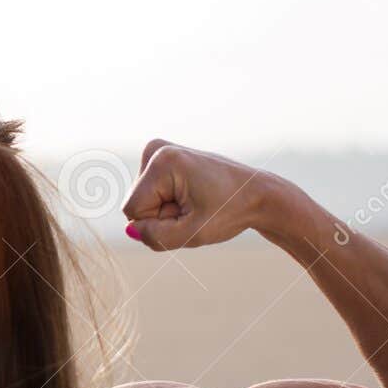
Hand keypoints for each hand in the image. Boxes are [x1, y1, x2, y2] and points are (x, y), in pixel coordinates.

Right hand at [122, 140, 278, 249]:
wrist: (256, 193)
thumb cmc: (230, 211)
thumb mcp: (193, 234)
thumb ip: (156, 237)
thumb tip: (130, 230)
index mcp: (163, 161)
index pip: (133, 210)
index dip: (158, 224)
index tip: (189, 215)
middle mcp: (157, 149)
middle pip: (137, 204)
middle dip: (162, 216)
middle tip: (195, 211)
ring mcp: (159, 151)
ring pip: (142, 201)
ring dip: (167, 211)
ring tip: (196, 204)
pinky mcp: (162, 159)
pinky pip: (150, 195)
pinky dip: (169, 203)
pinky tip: (192, 197)